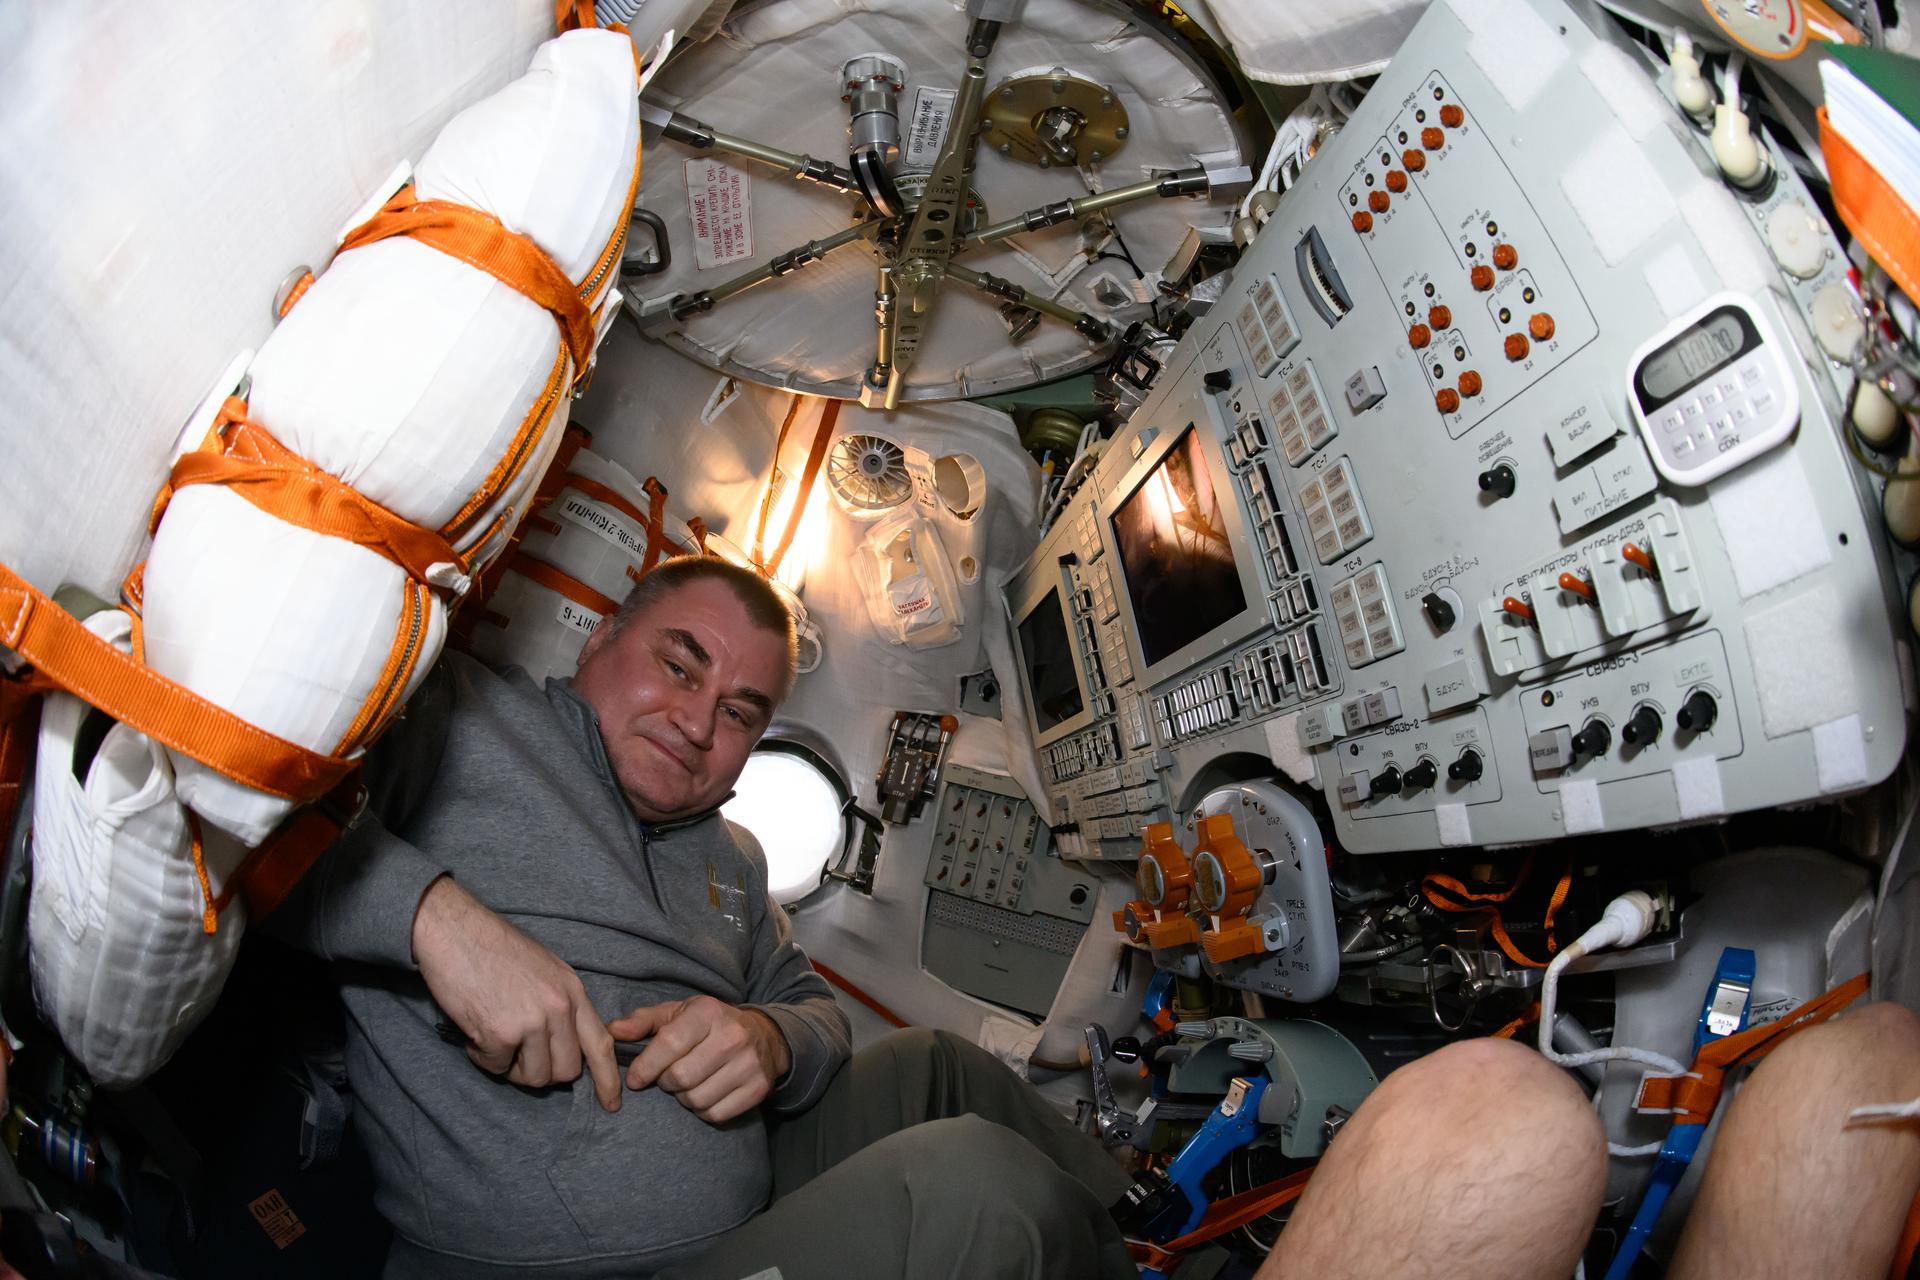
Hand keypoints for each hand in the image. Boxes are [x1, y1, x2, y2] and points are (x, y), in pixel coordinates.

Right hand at [411, 876, 620, 1111]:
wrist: (454, 931)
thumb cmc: (494, 950)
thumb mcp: (546, 970)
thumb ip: (561, 1005)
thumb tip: (565, 1044)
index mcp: (573, 991)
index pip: (601, 1044)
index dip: (608, 1079)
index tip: (612, 1104)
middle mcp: (559, 1008)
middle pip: (566, 1071)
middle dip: (542, 1071)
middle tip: (516, 1053)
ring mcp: (532, 1021)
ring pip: (535, 1076)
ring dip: (511, 1067)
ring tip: (493, 1037)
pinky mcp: (501, 1033)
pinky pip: (497, 1068)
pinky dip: (483, 1058)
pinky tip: (475, 1032)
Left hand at [609, 996, 790, 1123]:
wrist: (764, 1036)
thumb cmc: (709, 1025)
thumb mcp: (677, 1013)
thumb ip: (643, 1021)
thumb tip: (612, 1032)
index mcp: (708, 1013)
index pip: (669, 1045)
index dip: (645, 1067)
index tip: (636, 1079)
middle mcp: (732, 1036)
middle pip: (680, 1078)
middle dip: (666, 1083)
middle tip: (668, 1078)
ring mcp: (749, 1064)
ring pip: (696, 1100)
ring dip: (684, 1098)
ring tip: (688, 1084)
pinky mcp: (758, 1089)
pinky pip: (716, 1114)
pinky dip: (703, 1111)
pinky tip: (706, 1094)